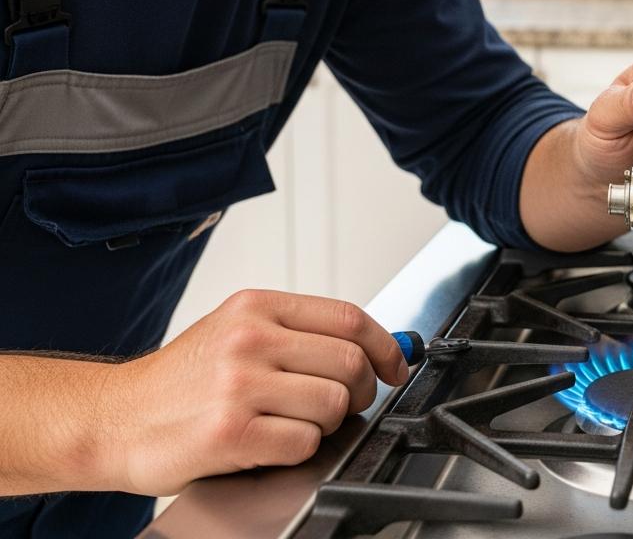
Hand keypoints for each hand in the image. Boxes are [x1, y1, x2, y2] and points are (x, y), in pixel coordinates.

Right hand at [100, 290, 407, 495]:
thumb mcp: (236, 331)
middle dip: (359, 392)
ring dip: (326, 424)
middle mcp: (249, 339)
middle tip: (342, 405)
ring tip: (293, 424)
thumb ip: (298, 333)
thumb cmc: (180, 382)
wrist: (114, 419)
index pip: (347, 317)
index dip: (384, 345)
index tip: (394, 365)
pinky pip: (305, 442)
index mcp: (256, 307)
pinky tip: (270, 443)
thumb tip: (373, 345)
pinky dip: (299, 449)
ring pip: (333, 404)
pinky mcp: (231, 432)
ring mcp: (239, 384)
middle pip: (350, 362)